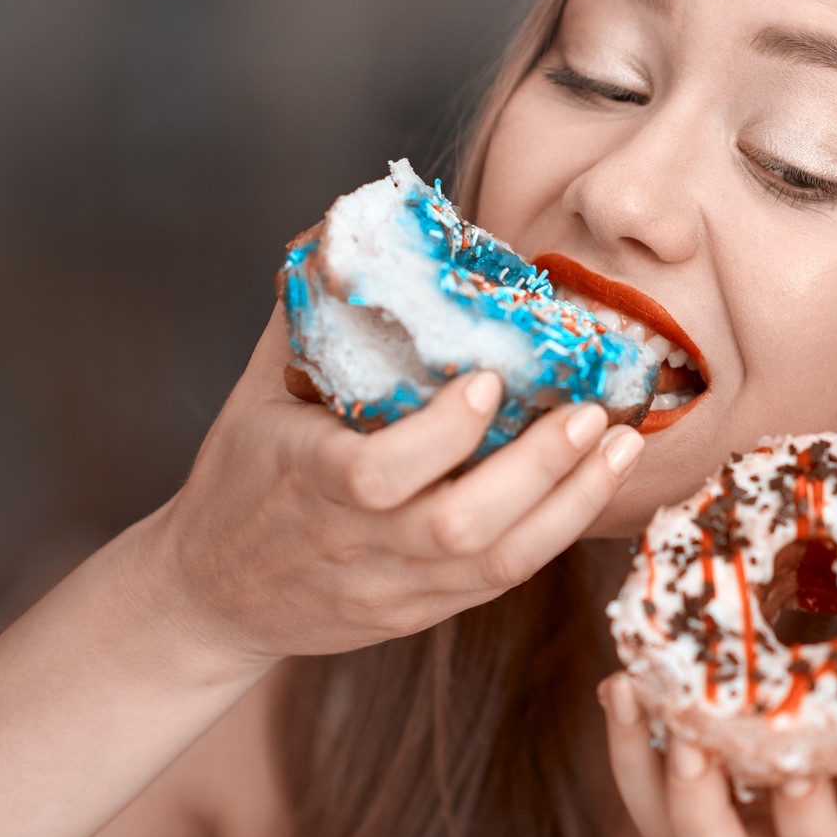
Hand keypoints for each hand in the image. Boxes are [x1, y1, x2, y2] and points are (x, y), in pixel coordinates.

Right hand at [143, 306, 643, 668]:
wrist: (213, 597)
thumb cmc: (242, 475)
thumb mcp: (258, 392)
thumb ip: (308, 316)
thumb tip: (349, 224)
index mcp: (304, 482)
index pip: (378, 474)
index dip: (442, 434)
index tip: (491, 380)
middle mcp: (354, 544)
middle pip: (458, 527)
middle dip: (539, 469)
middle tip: (595, 411)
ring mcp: (393, 588)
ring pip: (495, 564)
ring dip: (571, 502)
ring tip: (623, 444)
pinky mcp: (422, 613)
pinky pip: (500, 581)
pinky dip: (556, 529)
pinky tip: (596, 482)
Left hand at [596, 672, 836, 836]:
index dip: (811, 831)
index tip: (799, 772)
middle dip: (701, 815)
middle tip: (691, 744)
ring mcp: (730, 821)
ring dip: (636, 772)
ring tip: (628, 692)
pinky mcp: (691, 781)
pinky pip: (643, 780)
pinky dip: (625, 735)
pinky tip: (624, 678)